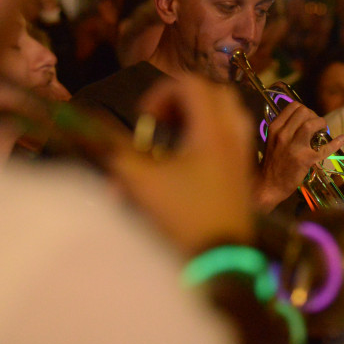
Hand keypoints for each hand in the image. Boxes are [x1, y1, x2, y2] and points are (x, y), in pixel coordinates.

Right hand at [109, 76, 254, 254]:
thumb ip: (119, 155)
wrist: (221, 259)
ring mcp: (242, 153)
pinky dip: (211, 135)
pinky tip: (188, 160)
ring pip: (227, 113)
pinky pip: (231, 135)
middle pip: (213, 92)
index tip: (144, 121)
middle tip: (161, 123)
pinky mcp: (243, 171)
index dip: (161, 92)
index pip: (190, 84)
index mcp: (212, 130)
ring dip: (199, 116)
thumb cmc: (183, 217)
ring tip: (174, 138)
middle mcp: (232, 135)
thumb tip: (100, 140)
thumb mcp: (143, 184)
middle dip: (182, 101)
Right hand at [255, 102, 343, 211]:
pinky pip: (324, 148)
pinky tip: (342, 139)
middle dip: (314, 116)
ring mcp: (293, 147)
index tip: (308, 118)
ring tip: (323, 131)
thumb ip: (285, 128)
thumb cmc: (272, 162)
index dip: (305, 109)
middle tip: (317, 126)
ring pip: (311, 124)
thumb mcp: (272, 139)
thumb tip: (304, 118)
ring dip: (321, 124)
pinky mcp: (304, 160)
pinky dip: (335, 143)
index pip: (294, 106)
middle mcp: (283, 134)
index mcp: (275, 127)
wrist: (268, 184)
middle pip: (304, 112)